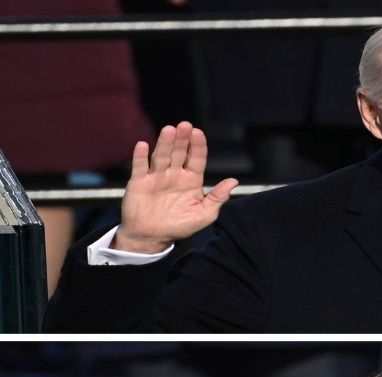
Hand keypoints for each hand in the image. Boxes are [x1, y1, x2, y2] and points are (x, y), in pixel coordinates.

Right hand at [114, 122, 237, 253]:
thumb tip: (234, 182)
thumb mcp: (204, 214)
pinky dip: (141, 156)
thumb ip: (218, 197)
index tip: (198, 133)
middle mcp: (174, 174)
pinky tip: (143, 145)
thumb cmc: (179, 226)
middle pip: (179, 153)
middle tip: (185, 126)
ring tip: (169, 130)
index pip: (196, 159)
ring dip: (165, 143)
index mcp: (191, 180)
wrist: (152, 237)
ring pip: (161, 156)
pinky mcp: (139, 182)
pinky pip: (140, 167)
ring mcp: (156, 176)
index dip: (198, 146)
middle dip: (183, 139)